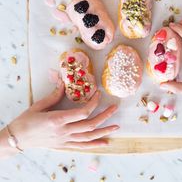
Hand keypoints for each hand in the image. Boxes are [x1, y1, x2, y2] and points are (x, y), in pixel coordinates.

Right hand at [1, 80, 117, 156]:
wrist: (18, 138)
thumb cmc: (27, 120)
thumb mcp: (40, 105)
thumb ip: (55, 94)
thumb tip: (64, 81)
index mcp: (58, 119)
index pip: (82, 113)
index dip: (94, 103)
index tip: (98, 93)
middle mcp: (64, 132)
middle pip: (89, 125)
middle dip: (105, 116)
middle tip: (115, 107)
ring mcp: (65, 140)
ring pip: (88, 138)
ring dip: (104, 131)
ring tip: (116, 126)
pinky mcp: (64, 145)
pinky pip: (82, 147)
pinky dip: (94, 145)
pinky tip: (105, 143)